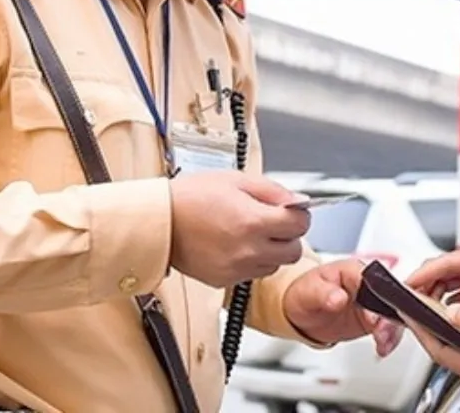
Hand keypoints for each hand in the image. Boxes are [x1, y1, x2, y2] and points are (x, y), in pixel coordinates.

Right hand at [168, 171, 309, 288]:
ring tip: (250, 233)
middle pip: (294, 251)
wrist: (159, 221)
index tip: (291, 211)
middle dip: (289, 236)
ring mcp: (236, 268)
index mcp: (253, 221)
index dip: (299, 215)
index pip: (300, 226)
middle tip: (273, 223)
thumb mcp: (236, 180)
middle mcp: (248, 249)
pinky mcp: (224, 280)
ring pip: (275, 265)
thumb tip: (298, 201)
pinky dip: (251, 261)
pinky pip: (252, 274)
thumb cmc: (191, 197)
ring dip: (271, 250)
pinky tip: (235, 245)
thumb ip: (273, 191)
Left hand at [282, 259, 400, 354]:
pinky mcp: (375, 319)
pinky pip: (389, 328)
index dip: (376, 297)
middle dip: (389, 316)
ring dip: (392, 329)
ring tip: (383, 343)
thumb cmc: (306, 294)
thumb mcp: (309, 292)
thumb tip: (339, 297)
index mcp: (353, 270)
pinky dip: (389, 339)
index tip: (372, 316)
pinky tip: (383, 347)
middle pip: (389, 296)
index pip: (373, 279)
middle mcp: (368, 285)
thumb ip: (324, 294)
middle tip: (381, 333)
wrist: (303, 313)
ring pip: (393, 313)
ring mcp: (373, 303)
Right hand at [405, 243, 459, 314]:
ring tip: (421, 311)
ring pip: (442, 280)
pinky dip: (442, 301)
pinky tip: (440, 315)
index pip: (444, 261)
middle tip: (409, 302)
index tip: (408, 284)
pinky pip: (452, 291)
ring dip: (431, 294)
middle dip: (421, 284)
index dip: (424, 273)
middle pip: (438, 270)